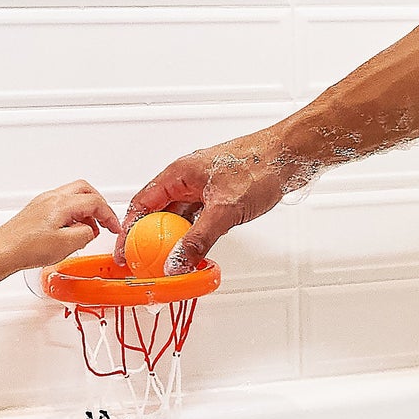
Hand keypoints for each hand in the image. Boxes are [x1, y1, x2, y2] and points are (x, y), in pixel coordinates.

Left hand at [0, 180, 120, 278]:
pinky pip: (61, 205)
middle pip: (84, 190)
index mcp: (62, 203)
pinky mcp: (35, 212)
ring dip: (85, 210)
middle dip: (99, 205)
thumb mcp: (65, 245)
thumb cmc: (25, 249)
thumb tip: (90, 230)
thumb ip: (85, 234)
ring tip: (88, 230)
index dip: (109, 215)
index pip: (94, 202)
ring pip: (72, 196)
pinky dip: (72, 214)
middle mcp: (51, 198)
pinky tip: (70, 232)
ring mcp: (42, 203)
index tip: (115, 228)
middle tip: (105, 222)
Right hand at [119, 130, 312, 273]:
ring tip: (171, 262)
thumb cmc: (260, 165)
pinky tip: (197, 251)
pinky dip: (195, 235)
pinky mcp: (221, 194)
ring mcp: (205, 186)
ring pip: (180, 217)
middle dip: (151, 239)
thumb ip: (198, 239)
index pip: (143, 203)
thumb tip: (176, 262)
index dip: (130, 230)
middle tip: (147, 263)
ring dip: (175, 239)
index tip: (126, 253)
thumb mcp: (225, 209)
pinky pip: (199, 219)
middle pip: (159, 212)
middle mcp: (188, 178)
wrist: (292, 155)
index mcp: (179, 173)